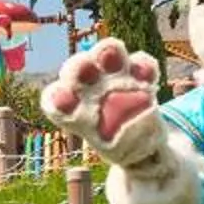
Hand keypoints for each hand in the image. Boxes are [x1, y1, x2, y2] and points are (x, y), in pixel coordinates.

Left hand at [39, 39, 169, 167]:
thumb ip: (119, 144)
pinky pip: (140, 64)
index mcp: (75, 112)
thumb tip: (127, 130)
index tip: (64, 97)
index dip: (57, 98)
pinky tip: (148, 76)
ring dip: (108, 51)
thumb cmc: (120, 146)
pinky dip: (143, 66)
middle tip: (85, 65)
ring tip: (113, 50)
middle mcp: (89, 90)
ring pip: (106, 56)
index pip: (56, 101)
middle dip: (79, 65)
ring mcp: (113, 79)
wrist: (144, 139)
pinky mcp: (138, 75)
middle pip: (77, 70)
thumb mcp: (118, 152)